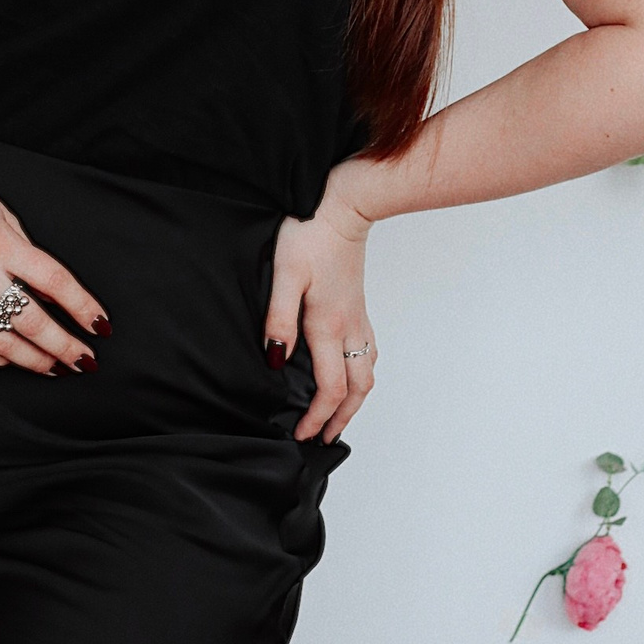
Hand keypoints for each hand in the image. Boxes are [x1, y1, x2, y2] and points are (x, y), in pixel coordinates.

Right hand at [0, 154, 107, 374]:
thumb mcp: (1, 215)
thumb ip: (27, 254)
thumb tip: (52, 294)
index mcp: (0, 244)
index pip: (53, 282)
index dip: (82, 307)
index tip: (100, 325)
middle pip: (32, 322)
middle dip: (64, 346)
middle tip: (86, 361)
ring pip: (2, 344)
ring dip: (34, 360)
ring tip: (55, 367)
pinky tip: (12, 360)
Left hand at [265, 167, 376, 442]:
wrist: (344, 205)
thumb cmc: (310, 233)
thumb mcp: (284, 273)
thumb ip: (279, 318)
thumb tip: (275, 360)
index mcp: (328, 324)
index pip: (330, 388)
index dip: (317, 417)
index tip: (302, 433)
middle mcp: (350, 327)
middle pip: (356, 389)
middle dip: (341, 419)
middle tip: (323, 437)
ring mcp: (359, 318)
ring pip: (366, 373)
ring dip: (354, 400)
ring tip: (338, 416)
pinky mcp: (360, 307)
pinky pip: (367, 353)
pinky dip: (361, 376)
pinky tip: (349, 375)